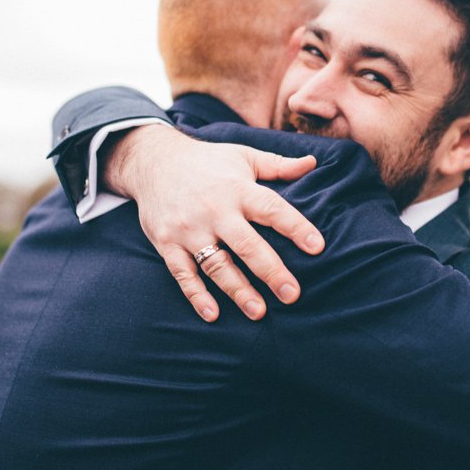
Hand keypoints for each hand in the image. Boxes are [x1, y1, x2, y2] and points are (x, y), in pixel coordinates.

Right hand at [103, 125, 324, 321]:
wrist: (153, 162)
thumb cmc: (208, 162)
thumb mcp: (243, 156)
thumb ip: (278, 165)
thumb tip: (313, 162)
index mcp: (238, 189)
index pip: (272, 209)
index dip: (296, 227)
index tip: (317, 247)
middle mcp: (214, 210)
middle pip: (246, 244)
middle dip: (270, 271)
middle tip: (291, 294)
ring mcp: (189, 229)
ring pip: (216, 264)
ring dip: (237, 290)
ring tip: (258, 312)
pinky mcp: (167, 243)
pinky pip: (182, 273)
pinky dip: (196, 295)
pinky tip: (213, 314)